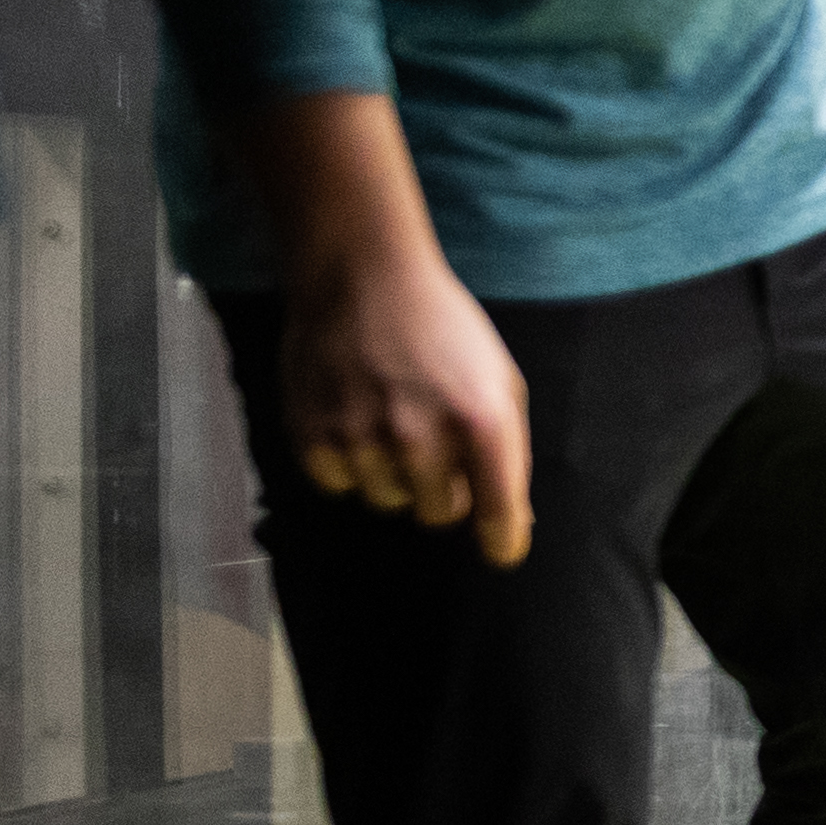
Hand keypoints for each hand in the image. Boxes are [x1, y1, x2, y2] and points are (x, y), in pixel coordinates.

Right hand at [239, 93, 533, 565]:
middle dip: (444, 490)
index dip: (502, 540)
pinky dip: (347, 463)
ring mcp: (364, 438)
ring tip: (390, 417)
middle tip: (435, 442)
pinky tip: (353, 418)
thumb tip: (510, 521)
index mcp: (481, 422)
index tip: (501, 550)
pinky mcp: (315, 435)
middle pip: (439, 514)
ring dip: (394, 473)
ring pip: (387, 500)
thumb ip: (506, 449)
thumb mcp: (498, 378)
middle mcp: (423, 438)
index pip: (499, 516)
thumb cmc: (442, 327)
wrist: (363, 274)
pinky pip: (339, 485)